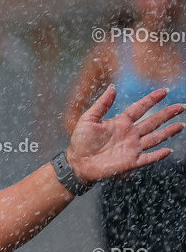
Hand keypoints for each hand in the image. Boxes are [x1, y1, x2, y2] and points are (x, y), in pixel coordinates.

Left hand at [67, 86, 184, 182]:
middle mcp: (129, 134)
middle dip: (167, 114)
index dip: (152, 100)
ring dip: (168, 132)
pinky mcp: (130, 162)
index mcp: (120, 122)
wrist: (77, 163)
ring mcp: (131, 148)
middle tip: (181, 106)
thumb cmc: (80, 142)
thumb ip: (101, 104)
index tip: (164, 91)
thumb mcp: (88, 119)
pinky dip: (158, 155)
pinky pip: (147, 158)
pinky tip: (168, 150)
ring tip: (181, 125)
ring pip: (154, 138)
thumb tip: (112, 87)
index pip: (140, 108)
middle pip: (152, 122)